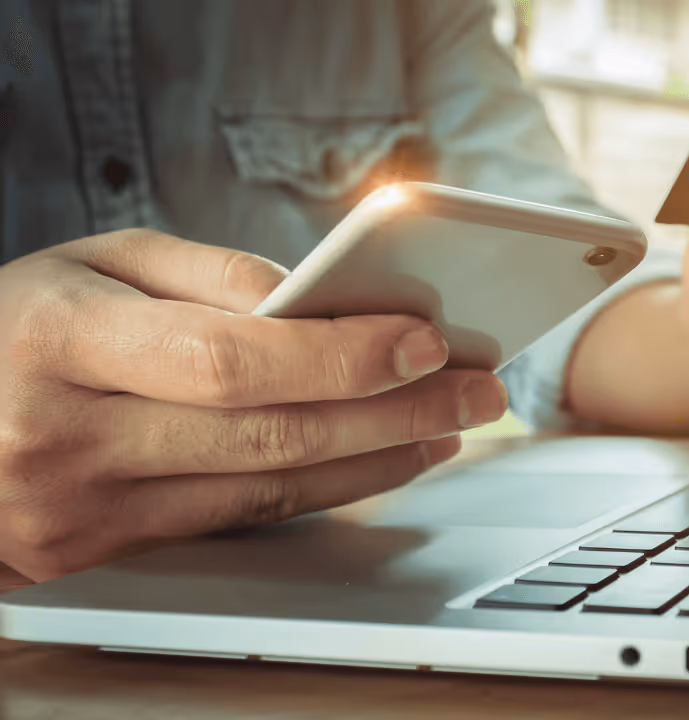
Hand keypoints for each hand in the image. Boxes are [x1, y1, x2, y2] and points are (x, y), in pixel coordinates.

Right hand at [0, 230, 507, 580]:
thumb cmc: (16, 326)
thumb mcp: (93, 263)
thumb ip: (206, 274)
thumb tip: (318, 303)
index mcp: (61, 343)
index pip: (227, 358)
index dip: (338, 356)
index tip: (426, 340)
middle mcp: (68, 437)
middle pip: (266, 434)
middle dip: (393, 413)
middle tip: (476, 390)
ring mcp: (81, 511)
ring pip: (265, 490)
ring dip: (375, 458)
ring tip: (447, 426)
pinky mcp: (100, 555)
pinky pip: (238, 520)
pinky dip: (320, 490)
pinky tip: (375, 462)